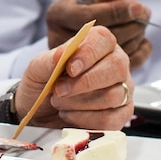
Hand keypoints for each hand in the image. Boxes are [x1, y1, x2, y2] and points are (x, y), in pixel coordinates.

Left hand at [14, 25, 132, 130]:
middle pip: (116, 68)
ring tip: (59, 103)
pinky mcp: (122, 114)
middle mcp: (116, 63)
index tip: (70, 69)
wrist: (41, 110)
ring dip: (80, 103)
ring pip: (113, 96)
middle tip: (59, 91)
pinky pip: (111, 119)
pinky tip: (70, 115)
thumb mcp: (37, 69)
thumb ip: (48, 61)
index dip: (88, 54)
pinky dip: (86, 120)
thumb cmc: (44, 83)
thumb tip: (61, 54)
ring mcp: (123, 89)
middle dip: (85, 83)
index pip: (103, 40)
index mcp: (99, 43)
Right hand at [47, 0, 151, 70]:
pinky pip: (122, 71)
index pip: (89, 17)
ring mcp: (72, 64)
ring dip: (135, 39)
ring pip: (114, 57)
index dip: (116, 12)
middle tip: (145, 13)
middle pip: (103, 41)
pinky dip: (138, 55)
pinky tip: (142, 43)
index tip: (138, 7)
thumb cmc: (82, 9)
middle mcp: (60, 41)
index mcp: (58, 15)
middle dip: (130, 26)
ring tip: (142, 24)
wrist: (74, 38)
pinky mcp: (90, 79)